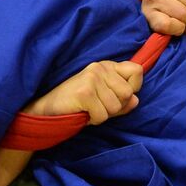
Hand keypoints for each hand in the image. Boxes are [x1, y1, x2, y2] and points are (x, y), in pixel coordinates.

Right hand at [23, 60, 142, 124]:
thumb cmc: (76, 104)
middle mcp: (100, 68)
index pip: (137, 71)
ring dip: (102, 115)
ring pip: (115, 107)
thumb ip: (122, 100)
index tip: (115, 95)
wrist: (47, 109)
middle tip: (97, 106)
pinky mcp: (85, 92)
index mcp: (107, 66)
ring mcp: (92, 78)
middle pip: (128, 93)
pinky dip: (93, 120)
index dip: (132, 89)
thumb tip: (135, 100)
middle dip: (115, 107)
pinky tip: (82, 113)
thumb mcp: (103, 99)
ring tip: (88, 109)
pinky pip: (102, 115)